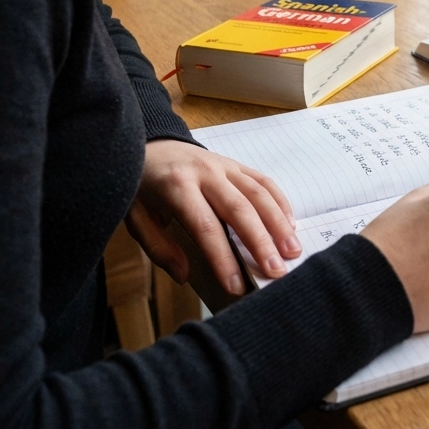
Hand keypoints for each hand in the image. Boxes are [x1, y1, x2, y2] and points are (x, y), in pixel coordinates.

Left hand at [128, 139, 300, 295]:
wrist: (150, 143)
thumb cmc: (141, 185)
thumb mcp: (136, 217)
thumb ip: (159, 247)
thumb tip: (184, 275)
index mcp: (177, 187)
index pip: (205, 227)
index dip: (223, 258)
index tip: (236, 285)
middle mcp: (206, 173)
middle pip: (240, 210)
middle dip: (261, 242)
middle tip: (277, 271)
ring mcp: (224, 165)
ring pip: (258, 193)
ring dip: (278, 223)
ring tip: (292, 250)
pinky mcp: (236, 163)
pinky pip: (263, 180)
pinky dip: (280, 201)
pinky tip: (290, 223)